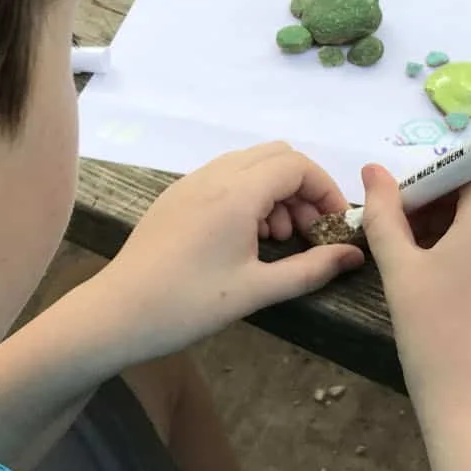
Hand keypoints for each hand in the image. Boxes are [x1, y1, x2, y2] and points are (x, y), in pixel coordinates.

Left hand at [93, 142, 365, 365]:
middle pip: (276, 155)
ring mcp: (190, 183)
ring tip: (279, 240)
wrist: (117, 314)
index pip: (297, 165)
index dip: (326, 189)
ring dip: (276, 191)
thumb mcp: (257, 290)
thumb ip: (311, 269)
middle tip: (310, 233)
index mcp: (236, 193)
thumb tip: (354, 255)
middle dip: (303, 187)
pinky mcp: (176, 197)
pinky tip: (247, 238)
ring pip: (250, 164)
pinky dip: (249, 195)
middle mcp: (213, 176)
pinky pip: (225, 177)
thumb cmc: (189, 305)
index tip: (335, 227)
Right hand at [360, 163, 470, 415]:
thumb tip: (373, 170)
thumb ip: (385, 214)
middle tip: (401, 232)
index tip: (405, 203)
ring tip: (415, 262)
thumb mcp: (400, 271)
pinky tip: (441, 287)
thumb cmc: (436, 336)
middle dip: (442, 200)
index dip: (438, 172)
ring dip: (454, 226)